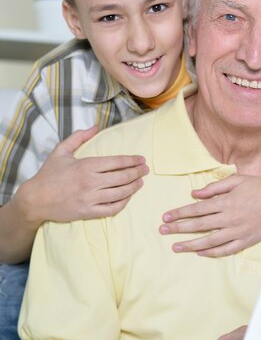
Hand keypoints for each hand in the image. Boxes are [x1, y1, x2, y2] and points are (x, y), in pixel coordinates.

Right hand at [18, 126, 148, 224]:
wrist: (35, 199)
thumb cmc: (48, 174)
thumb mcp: (61, 151)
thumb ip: (79, 137)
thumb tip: (95, 127)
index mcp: (86, 166)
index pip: (116, 162)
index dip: (132, 160)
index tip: (141, 159)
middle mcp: (90, 182)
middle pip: (122, 177)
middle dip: (137, 172)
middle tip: (145, 169)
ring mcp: (90, 198)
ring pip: (120, 193)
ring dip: (134, 187)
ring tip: (141, 182)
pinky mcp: (88, 212)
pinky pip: (112, 209)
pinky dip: (123, 203)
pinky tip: (128, 197)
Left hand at [160, 174, 260, 256]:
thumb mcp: (238, 180)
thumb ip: (215, 187)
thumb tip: (195, 194)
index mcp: (225, 202)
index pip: (196, 209)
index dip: (179, 213)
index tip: (166, 217)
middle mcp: (228, 218)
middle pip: (198, 225)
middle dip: (178, 229)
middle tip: (163, 231)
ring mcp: (237, 231)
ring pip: (209, 241)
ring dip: (191, 245)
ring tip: (176, 247)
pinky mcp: (245, 241)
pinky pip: (226, 249)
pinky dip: (212, 252)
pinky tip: (201, 253)